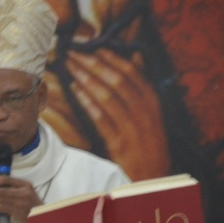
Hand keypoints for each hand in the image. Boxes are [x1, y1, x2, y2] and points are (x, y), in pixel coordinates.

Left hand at [0, 176, 40, 222]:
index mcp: (25, 185)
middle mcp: (23, 193)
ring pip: (1, 201)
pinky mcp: (17, 212)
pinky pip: (3, 209)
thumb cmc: (33, 201)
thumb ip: (15, 186)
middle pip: (2, 191)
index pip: (7, 179)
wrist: (42, 213)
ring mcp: (20, 204)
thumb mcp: (28, 189)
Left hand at [67, 49, 170, 179]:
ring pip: (108, 96)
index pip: (130, 71)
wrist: (153, 177)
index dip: (109, 56)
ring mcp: (133, 127)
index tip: (90, 45)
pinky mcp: (119, 143)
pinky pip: (101, 118)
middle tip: (72, 52)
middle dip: (93, 63)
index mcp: (152, 101)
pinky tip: (75, 91)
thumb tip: (135, 55)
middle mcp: (144, 111)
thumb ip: (141, 85)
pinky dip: (88, 102)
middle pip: (117, 80)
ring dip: (86, 79)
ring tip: (70, 67)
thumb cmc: (148, 141)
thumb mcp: (151, 111)